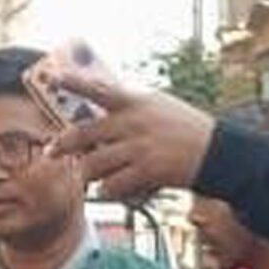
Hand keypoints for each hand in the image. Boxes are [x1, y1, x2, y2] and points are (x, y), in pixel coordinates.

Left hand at [47, 68, 215, 202]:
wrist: (216, 151)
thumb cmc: (185, 126)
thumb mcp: (157, 104)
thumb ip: (129, 103)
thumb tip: (101, 98)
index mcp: (134, 102)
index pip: (97, 89)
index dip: (72, 82)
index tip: (52, 77)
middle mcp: (132, 124)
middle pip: (84, 134)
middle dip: (63, 145)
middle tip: (52, 150)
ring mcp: (139, 149)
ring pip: (94, 164)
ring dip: (87, 173)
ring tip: (89, 175)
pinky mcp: (147, 172)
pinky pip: (113, 185)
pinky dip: (108, 190)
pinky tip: (110, 189)